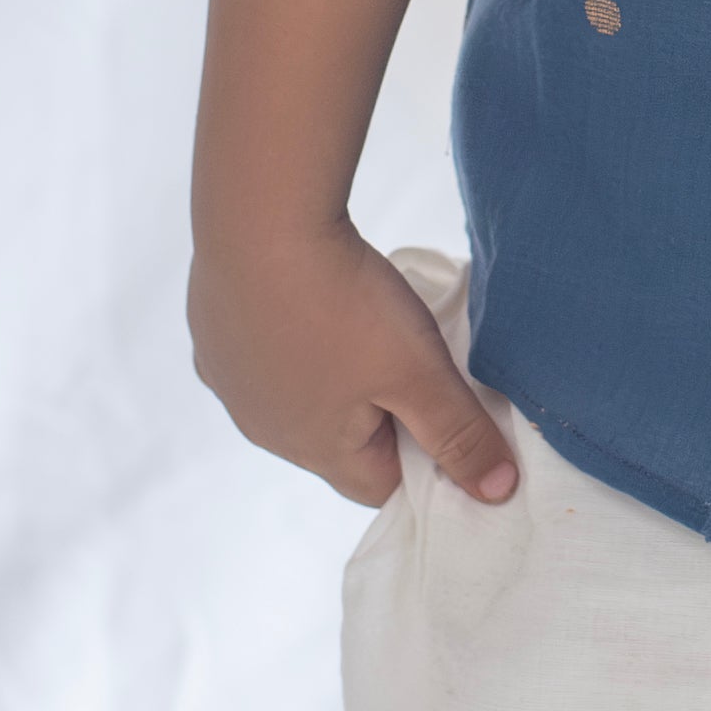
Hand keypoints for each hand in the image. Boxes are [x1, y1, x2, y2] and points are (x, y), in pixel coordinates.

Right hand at [187, 220, 520, 509]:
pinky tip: (309, 299)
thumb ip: (461, 433)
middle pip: (339, 444)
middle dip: (380, 414)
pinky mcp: (212, 336)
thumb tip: (498, 491)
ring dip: (334, 374)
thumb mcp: (420, 372)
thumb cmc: (344, 303)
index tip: (449, 411)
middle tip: (410, 359)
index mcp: (315, 450)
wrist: (259, 219)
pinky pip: (264, 355)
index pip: (381, 486)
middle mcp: (263, 430)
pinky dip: (292, 337)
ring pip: (299, 397)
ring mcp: (230, 383)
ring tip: (359, 321)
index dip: (423, 456)